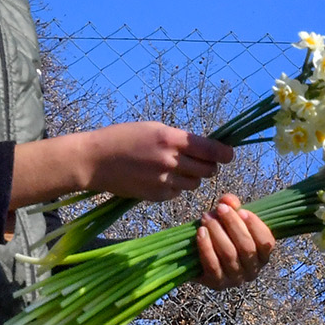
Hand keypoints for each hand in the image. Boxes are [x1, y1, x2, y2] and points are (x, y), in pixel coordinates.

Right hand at [13, 123, 234, 207]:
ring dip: (192, 178)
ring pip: (195, 184)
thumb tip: (205, 147)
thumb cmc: (123, 138)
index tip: (229, 155)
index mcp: (170, 138)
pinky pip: (177, 194)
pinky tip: (160, 179)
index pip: (210, 149)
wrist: (95, 160)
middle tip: (201, 162)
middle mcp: (170, 160)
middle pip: (207, 170)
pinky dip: (175, 188)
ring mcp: (163, 180)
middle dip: (208, 166)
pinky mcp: (156, 196)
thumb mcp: (153, 129)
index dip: (224, 153)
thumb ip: (179, 138)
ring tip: (177, 170)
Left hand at [193, 194, 275, 289]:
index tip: (241, 211)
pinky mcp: (217, 284)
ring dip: (217, 233)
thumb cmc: (221, 234)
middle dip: (233, 225)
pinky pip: (213, 265)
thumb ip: (232, 206)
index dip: (255, 226)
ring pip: (229, 254)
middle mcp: (253, 271)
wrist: (199, 257)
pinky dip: (206, 247)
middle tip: (219, 209)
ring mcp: (235, 280)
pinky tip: (200, 232)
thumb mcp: (229, 218)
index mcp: (262, 255)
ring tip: (206, 218)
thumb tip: (229, 201)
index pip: (266, 242)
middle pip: (246, 247)